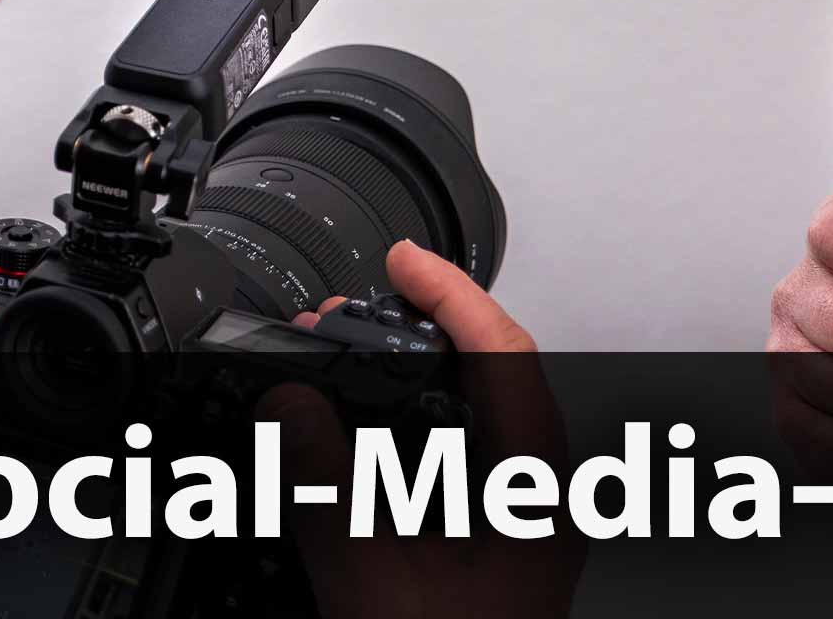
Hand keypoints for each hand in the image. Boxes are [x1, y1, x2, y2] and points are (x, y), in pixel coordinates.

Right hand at [261, 241, 581, 618]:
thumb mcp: (374, 573)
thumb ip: (326, 481)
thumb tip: (292, 406)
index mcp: (536, 487)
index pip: (503, 352)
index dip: (451, 293)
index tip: (404, 260)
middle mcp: (540, 500)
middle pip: (495, 378)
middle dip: (428, 330)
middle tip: (364, 305)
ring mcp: (521, 528)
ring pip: (479, 424)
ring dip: (420, 384)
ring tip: (360, 357)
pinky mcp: (493, 554)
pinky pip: (459, 467)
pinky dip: (415, 436)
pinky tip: (371, 444)